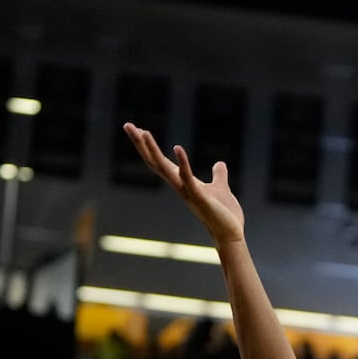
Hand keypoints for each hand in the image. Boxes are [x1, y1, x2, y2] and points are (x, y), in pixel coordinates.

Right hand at [122, 123, 245, 243]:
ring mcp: (187, 192)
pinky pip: (187, 178)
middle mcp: (180, 186)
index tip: (138, 129)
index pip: (160, 161)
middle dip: (141, 144)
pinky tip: (177, 148)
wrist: (230, 233)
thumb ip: (218, 175)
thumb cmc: (224, 214)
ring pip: (164, 168)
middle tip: (127, 125)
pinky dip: (182, 163)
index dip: (148, 146)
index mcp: (183, 182)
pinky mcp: (199, 198)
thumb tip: (220, 164)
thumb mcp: (221, 187)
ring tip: (144, 132)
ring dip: (153, 150)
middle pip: (154, 162)